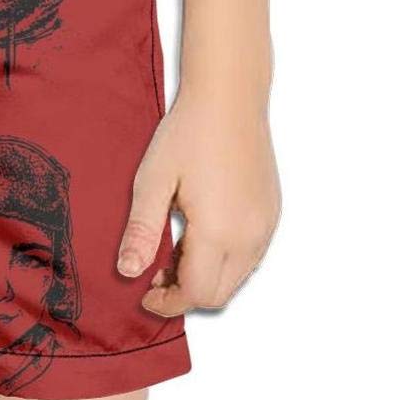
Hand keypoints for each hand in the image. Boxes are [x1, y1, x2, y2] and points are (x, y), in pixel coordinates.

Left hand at [116, 91, 279, 315]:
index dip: (168, 302)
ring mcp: (266, 225)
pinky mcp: (272, 213)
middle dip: (186, 293)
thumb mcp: (153, 179)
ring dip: (206, 276)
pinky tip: (201, 232)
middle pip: (220, 294)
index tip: (144, 293)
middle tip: (156, 273)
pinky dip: (225, 259)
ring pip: (237, 277)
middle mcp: (250, 236)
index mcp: (219, 231)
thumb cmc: (189, 132)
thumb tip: (127, 272)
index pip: (197, 293)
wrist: (229, 97)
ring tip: (175, 249)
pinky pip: (250, 255)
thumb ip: (142, 230)